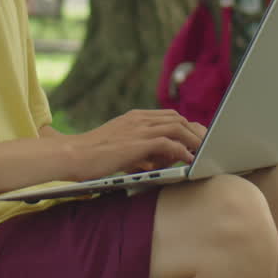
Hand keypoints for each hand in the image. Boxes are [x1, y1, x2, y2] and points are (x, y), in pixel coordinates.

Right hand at [67, 109, 203, 181]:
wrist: (70, 155)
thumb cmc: (91, 157)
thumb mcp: (119, 149)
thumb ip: (140, 151)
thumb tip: (160, 160)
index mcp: (134, 118)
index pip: (169, 116)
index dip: (186, 127)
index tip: (197, 138)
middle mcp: (138, 119)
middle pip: (177, 118)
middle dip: (195, 131)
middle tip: (208, 146)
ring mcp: (137, 128)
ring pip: (177, 127)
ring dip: (193, 140)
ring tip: (204, 153)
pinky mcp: (136, 142)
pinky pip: (168, 143)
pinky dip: (181, 151)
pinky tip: (187, 161)